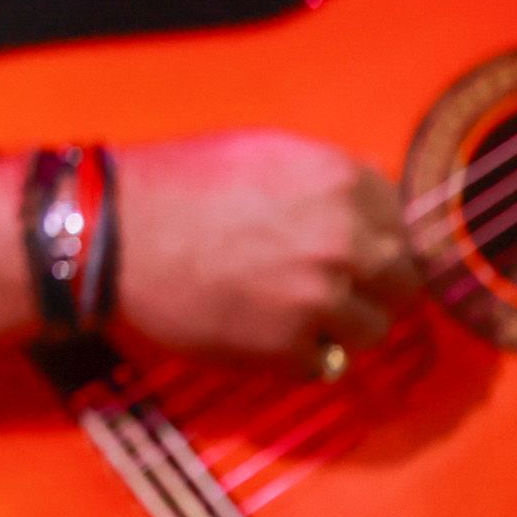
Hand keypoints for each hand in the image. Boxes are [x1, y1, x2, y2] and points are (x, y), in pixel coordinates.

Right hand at [112, 130, 416, 366]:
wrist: (112, 234)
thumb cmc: (177, 182)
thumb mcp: (261, 153)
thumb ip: (326, 178)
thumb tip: (371, 196)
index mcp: (342, 183)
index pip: (403, 222)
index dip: (378, 236)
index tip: (356, 248)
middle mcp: (346, 241)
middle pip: (404, 280)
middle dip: (376, 285)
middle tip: (337, 287)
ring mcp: (321, 299)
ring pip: (374, 329)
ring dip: (344, 325)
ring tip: (299, 315)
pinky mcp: (289, 348)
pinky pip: (324, 363)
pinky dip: (302, 355)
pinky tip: (267, 333)